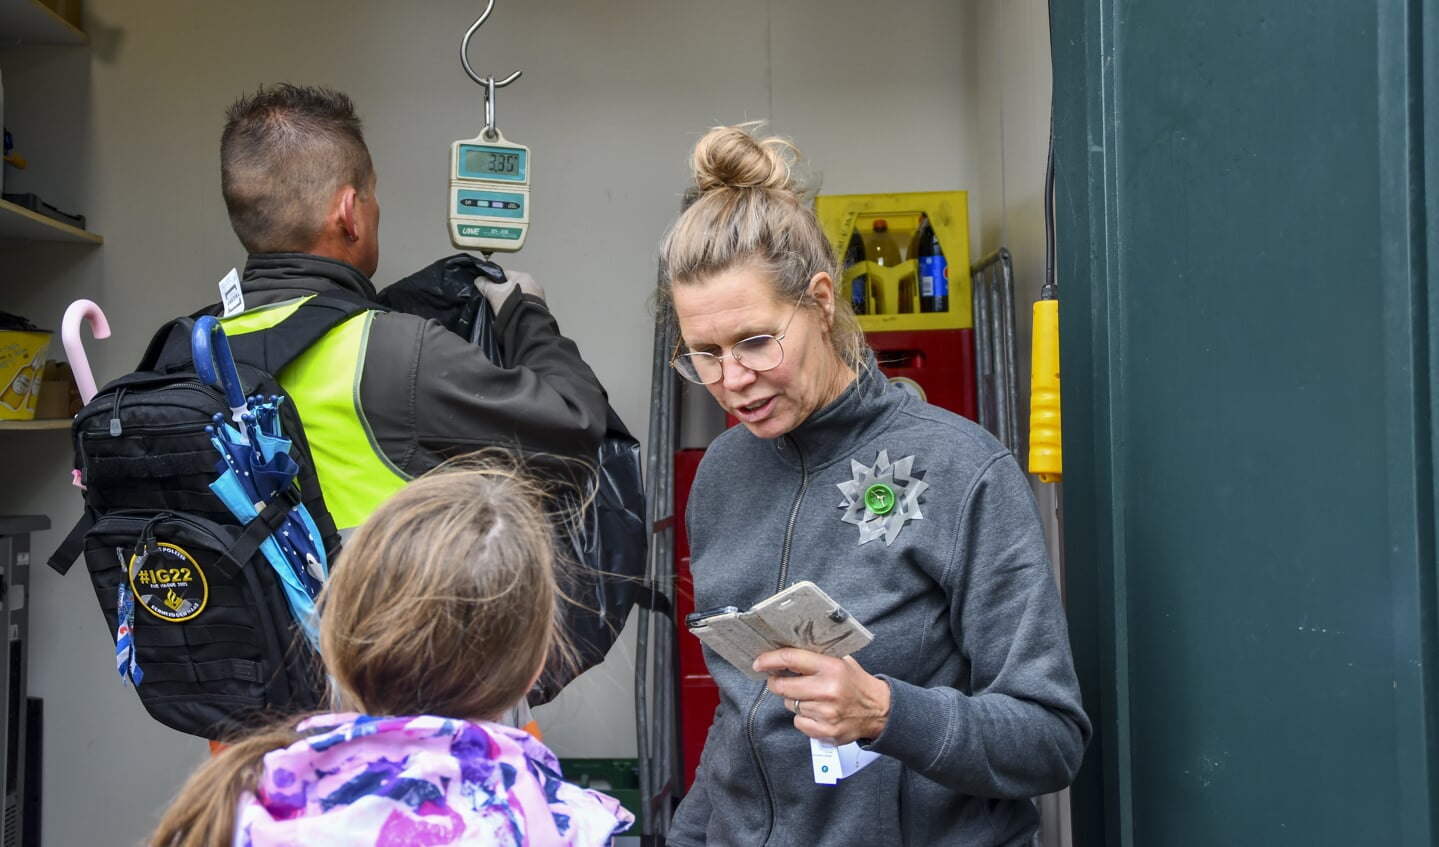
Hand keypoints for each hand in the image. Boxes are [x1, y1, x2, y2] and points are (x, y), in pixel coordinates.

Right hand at [478, 268, 545, 312]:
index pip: (505, 275)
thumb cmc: (510, 305)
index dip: (496, 282)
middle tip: (498, 302)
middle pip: (515, 286)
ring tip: (507, 310)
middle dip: (507, 293)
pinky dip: (522, 309)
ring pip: (522, 296)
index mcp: (523, 276)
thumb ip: (485, 285)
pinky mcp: (542, 309)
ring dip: (515, 301)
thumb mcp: (493, 294)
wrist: (526, 325)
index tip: (491, 290)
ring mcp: (540, 297)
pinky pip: (528, 306)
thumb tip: (479, 280)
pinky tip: (516, 315)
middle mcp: (535, 284)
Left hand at [754, 650, 890, 744]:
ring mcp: (826, 713)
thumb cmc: (856, 683)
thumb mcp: (841, 661)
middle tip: (779, 680)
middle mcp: (827, 690)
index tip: (759, 663)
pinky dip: (803, 718)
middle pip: (783, 686)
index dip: (770, 660)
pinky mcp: (826, 731)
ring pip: (791, 705)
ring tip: (811, 697)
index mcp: (831, 668)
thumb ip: (816, 656)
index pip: (791, 659)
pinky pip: (799, 723)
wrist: (879, 710)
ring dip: (795, 700)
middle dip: (776, 682)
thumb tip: (786, 651)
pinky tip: (816, 712)